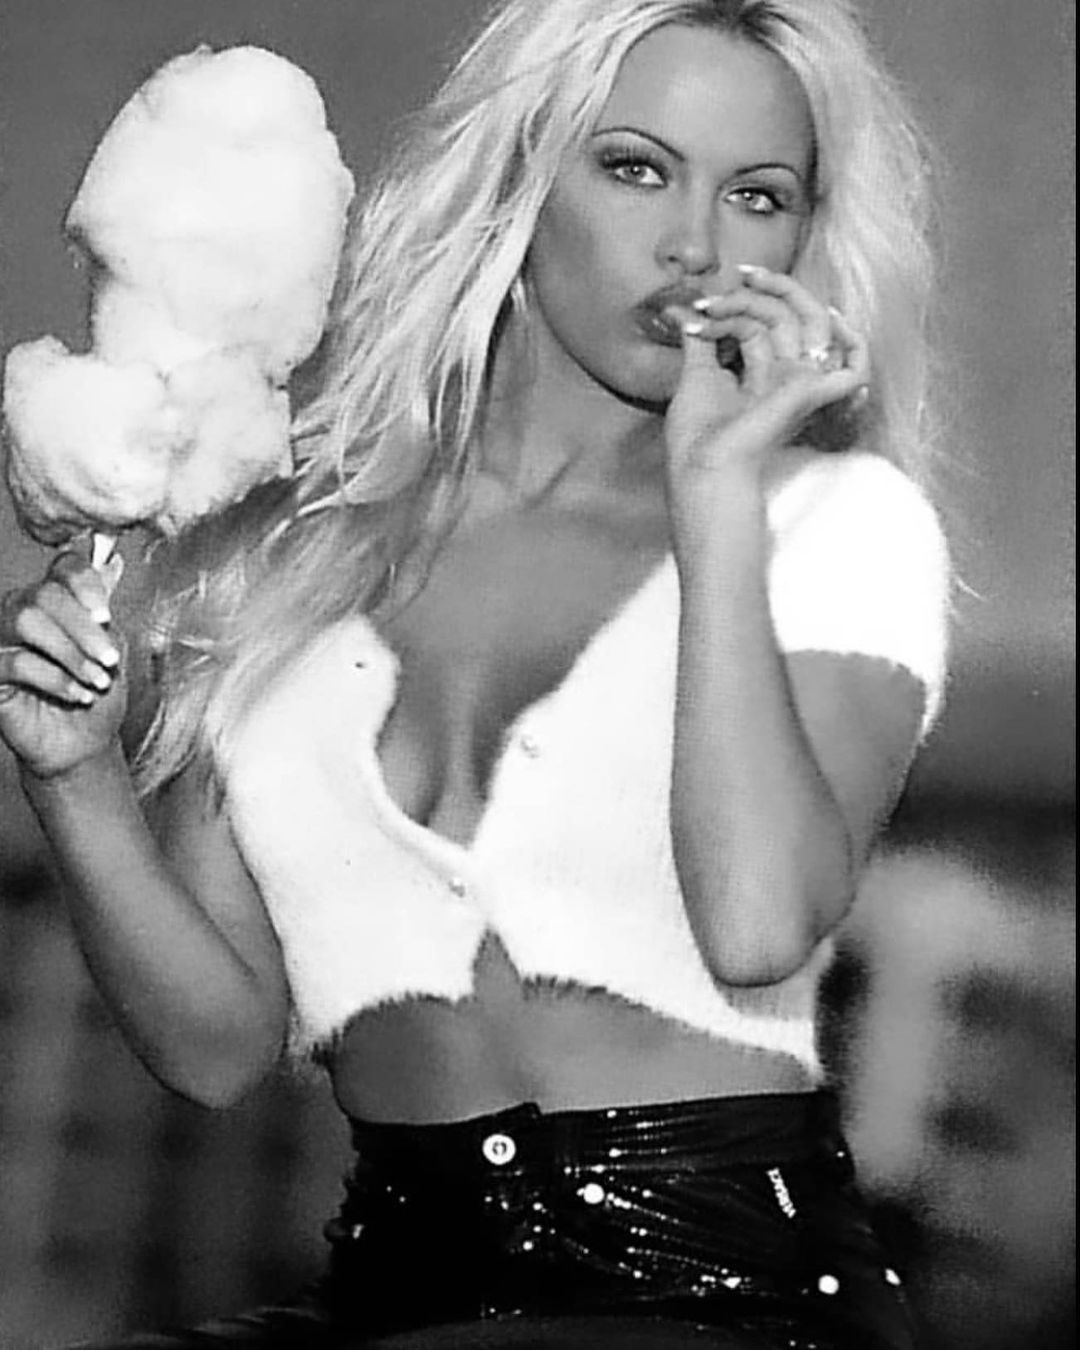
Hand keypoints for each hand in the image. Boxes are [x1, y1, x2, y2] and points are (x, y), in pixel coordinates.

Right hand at [0, 547, 126, 780]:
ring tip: (98, 680)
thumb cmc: (97, 695)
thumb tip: (112, 564)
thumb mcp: (114, 650)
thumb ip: (105, 612)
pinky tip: (79, 695)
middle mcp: (24, 611)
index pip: (64, 568)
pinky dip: (56, 679)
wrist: (83, 743)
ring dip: (70, 652)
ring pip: (26, 619)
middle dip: (84, 628)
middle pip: (45, 593)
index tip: (106, 615)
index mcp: (59, 600)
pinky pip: (15, 661)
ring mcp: (2, 639)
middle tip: (110, 659)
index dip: (84, 584)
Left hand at [663, 265, 868, 481]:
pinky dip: (855, 342)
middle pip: (791, 314)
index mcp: (764, 374)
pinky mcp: (811, 391)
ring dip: (754, 305)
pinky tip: (833, 318)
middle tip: (738, 274)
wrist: (702, 464)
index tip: (704, 300)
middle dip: (766, 288)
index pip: (770, 321)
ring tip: (716, 307)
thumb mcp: (696, 374)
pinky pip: (856, 366)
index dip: (746, 299)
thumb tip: (685, 309)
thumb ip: (700, 339)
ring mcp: (800, 382)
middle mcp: (785, 376)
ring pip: (801, 323)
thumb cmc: (698, 434)